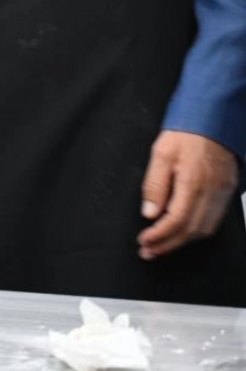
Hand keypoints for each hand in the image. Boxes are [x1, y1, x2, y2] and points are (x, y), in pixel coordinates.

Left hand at [138, 130, 238, 258]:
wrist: (213, 119)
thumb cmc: (186, 133)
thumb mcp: (161, 153)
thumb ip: (154, 185)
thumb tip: (149, 213)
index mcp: (193, 182)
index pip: (176, 220)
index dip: (159, 235)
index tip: (144, 241)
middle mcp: (212, 192)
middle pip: (191, 230)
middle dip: (168, 244)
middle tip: (148, 251)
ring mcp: (222, 193)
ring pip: (205, 229)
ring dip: (182, 241)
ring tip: (161, 246)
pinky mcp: (227, 191)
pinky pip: (214, 220)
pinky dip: (197, 231)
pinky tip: (183, 233)